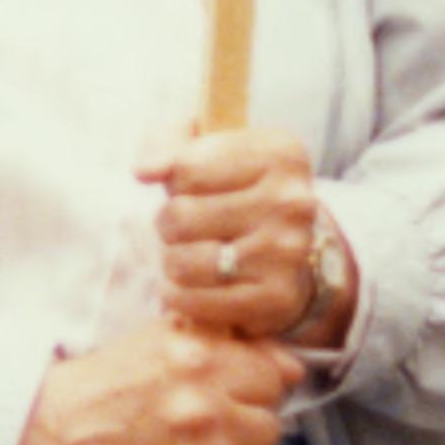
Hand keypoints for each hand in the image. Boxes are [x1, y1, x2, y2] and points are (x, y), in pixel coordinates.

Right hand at [7, 329, 298, 444]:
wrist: (48, 440)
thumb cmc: (101, 388)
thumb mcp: (159, 340)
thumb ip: (225, 342)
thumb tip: (287, 364)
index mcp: (202, 364)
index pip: (274, 377)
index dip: (257, 387)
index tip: (237, 395)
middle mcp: (206, 414)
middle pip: (270, 428)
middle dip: (245, 430)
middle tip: (212, 432)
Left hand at [148, 126, 342, 348]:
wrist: (298, 254)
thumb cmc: (241, 192)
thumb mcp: (215, 149)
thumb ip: (172, 144)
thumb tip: (145, 170)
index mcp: (280, 153)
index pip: (186, 169)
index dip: (174, 182)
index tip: (189, 187)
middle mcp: (291, 201)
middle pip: (180, 215)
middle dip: (169, 223)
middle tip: (186, 227)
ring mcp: (286, 252)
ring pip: (182, 262)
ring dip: (173, 261)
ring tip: (191, 254)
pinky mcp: (276, 298)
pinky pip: (194, 301)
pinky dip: (179, 296)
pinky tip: (191, 284)